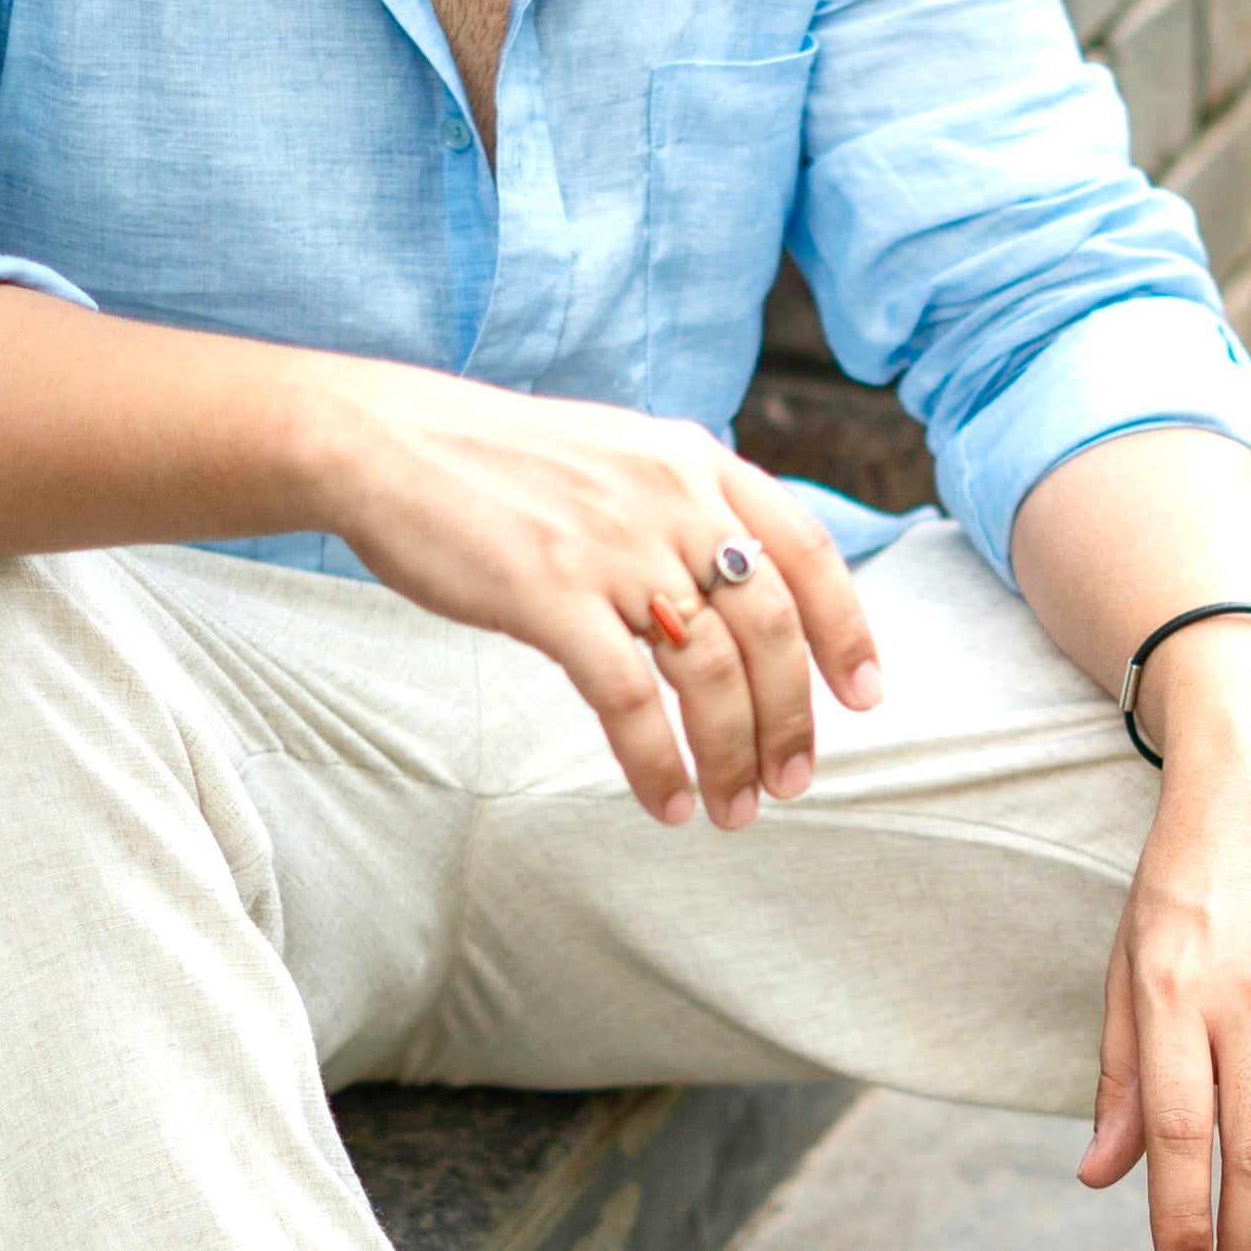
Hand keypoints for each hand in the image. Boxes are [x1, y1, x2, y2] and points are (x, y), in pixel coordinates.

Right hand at [311, 355, 882, 827]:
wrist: (384, 441)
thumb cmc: (498, 462)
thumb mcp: (618, 453)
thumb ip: (683, 505)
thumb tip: (741, 584)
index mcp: (696, 459)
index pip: (809, 551)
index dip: (847, 630)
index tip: (865, 696)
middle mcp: (671, 497)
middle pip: (772, 626)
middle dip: (792, 718)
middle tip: (794, 780)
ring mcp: (613, 544)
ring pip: (712, 671)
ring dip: (732, 754)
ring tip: (734, 808)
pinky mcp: (550, 594)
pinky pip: (630, 698)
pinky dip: (658, 762)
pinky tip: (666, 803)